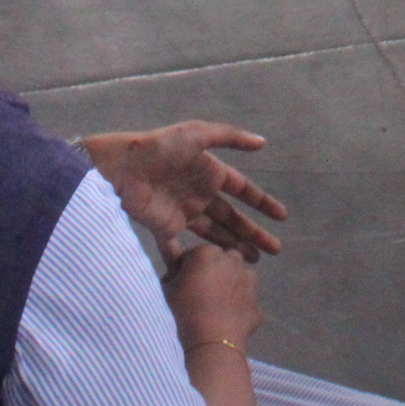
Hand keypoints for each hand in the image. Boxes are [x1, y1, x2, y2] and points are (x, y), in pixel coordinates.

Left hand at [85, 123, 290, 260]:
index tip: (282, 217)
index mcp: (209, 172)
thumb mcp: (198, 134)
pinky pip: (178, 248)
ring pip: (214, 233)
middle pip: (233, 217)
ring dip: (233, 246)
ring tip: (253, 261)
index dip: (262, 203)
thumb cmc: (161, 148)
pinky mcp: (164, 228)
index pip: (242, 190)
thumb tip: (263, 142)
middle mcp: (199, 193)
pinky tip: (206, 271)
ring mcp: (183, 212)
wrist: (122, 167)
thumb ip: (230, 137)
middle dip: (254, 232)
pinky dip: (187, 261)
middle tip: (275, 250)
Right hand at [162, 243, 263, 356]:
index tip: (178, 287)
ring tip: (213, 309)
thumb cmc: (181, 314)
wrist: (208, 345)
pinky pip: (245, 304)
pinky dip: (238, 310)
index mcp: (206, 253)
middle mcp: (233, 261)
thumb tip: (173, 273)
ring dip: (229, 287)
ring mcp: (249, 284)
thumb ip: (169, 276)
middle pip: (220, 263)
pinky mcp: (257, 306)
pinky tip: (225, 324)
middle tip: (198, 296)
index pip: (192, 256)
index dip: (184, 271)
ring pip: (238, 279)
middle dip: (211, 273)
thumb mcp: (165, 291)